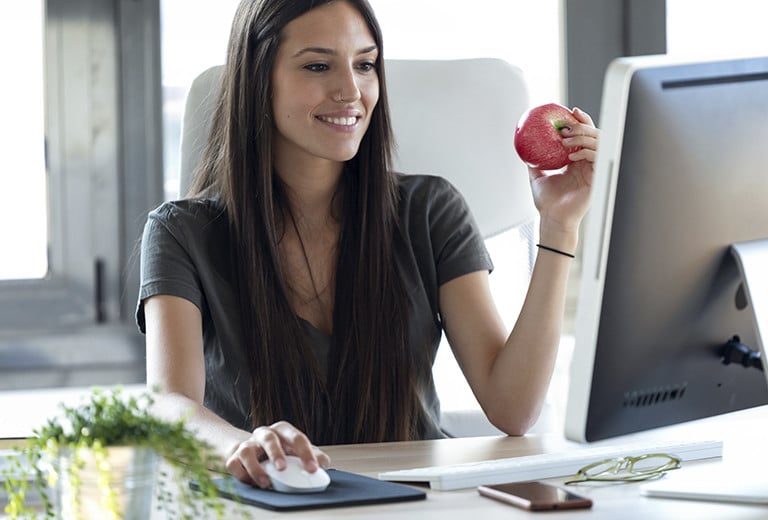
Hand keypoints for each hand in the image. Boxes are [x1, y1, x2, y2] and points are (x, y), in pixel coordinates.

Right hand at [225, 421, 330, 487]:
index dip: (305, 453)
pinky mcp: (234, 457)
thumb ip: (312, 455)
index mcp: (283, 430)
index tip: (312, 469)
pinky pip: (234, 465)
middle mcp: (264, 434)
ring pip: (246, 451)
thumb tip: (324, 463)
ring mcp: (247, 445)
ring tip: (266, 482)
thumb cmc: (280, 450)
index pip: (296, 437)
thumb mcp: (297, 451)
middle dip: (276, 453)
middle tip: (283, 468)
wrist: (252, 451)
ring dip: (256, 468)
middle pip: (269, 438)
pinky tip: (252, 483)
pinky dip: (242, 475)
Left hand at [528, 107, 598, 234]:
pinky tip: (572, 155)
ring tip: (566, 139)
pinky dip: (586, 152)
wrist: (552, 218)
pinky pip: (597, 158)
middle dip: (583, 124)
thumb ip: (534, 162)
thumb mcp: (536, 176)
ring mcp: (593, 170)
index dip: (581, 121)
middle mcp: (587, 163)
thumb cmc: (547, 202)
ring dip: (583, 137)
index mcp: (576, 161)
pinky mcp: (597, 178)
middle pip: (594, 135)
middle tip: (569, 123)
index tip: (571, 111)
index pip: (583, 136)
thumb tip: (524, 147)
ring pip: (598, 143)